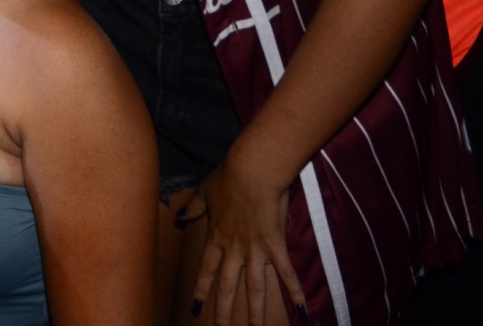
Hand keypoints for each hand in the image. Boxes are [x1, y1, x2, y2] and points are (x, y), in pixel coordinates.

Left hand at [179, 156, 306, 323]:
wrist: (252, 171)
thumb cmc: (228, 177)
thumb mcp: (205, 191)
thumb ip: (195, 208)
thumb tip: (180, 217)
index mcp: (217, 237)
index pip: (206, 270)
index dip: (201, 290)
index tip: (195, 309)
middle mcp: (234, 249)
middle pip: (228, 286)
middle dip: (224, 311)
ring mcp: (256, 249)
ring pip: (255, 288)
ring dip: (256, 312)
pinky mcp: (276, 245)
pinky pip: (286, 272)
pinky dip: (294, 291)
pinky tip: (302, 311)